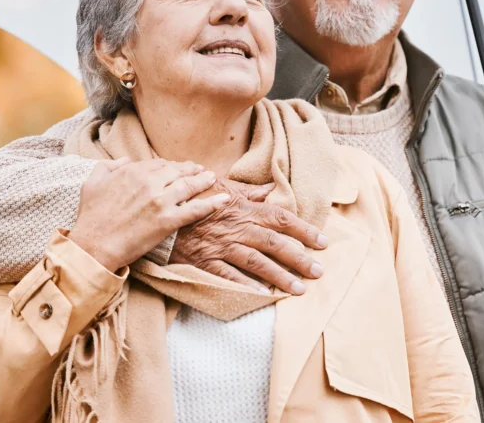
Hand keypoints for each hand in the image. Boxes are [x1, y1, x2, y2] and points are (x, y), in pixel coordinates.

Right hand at [69, 158, 226, 271]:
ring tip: (213, 179)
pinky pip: (195, 209)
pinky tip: (224, 199)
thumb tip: (125, 160)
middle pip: (178, 171)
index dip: (170, 166)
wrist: (93, 245)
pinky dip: (212, 204)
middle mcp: (150, 182)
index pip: (159, 164)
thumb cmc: (90, 216)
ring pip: (189, 186)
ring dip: (204, 181)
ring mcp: (161, 201)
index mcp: (133, 172)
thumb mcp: (92, 183)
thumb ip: (109, 166)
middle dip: (190, 170)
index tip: (177, 168)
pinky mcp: (168, 221)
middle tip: (200, 170)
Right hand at [170, 180, 327, 294]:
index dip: (304, 230)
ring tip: (299, 289)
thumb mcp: (221, 187)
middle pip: (274, 243)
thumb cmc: (194, 198)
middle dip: (299, 258)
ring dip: (280, 276)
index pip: (280, 218)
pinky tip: (265, 296)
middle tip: (319, 271)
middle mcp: (237, 228)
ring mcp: (222, 246)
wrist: (160, 212)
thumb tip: (270, 190)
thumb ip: (248, 192)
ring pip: (257, 262)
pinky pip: (230, 277)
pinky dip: (248, 286)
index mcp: (243, 208)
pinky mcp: (206, 262)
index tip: (323, 242)